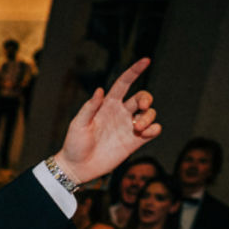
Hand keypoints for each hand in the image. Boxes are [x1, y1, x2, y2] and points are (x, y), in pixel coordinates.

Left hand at [51, 58, 160, 184]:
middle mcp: (120, 113)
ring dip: (149, 117)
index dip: (134, 71)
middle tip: (141, 107)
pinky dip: (154, 129)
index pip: (124, 83)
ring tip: (138, 128)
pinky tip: (145, 133)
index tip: (146, 60)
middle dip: (146, 99)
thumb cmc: (74, 144)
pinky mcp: (135, 142)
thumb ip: (89, 108)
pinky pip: (153, 130)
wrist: (77, 168)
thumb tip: (99, 90)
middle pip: (142, 98)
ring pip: (149, 113)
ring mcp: (128, 127)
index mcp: (107, 105)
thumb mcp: (78, 124)